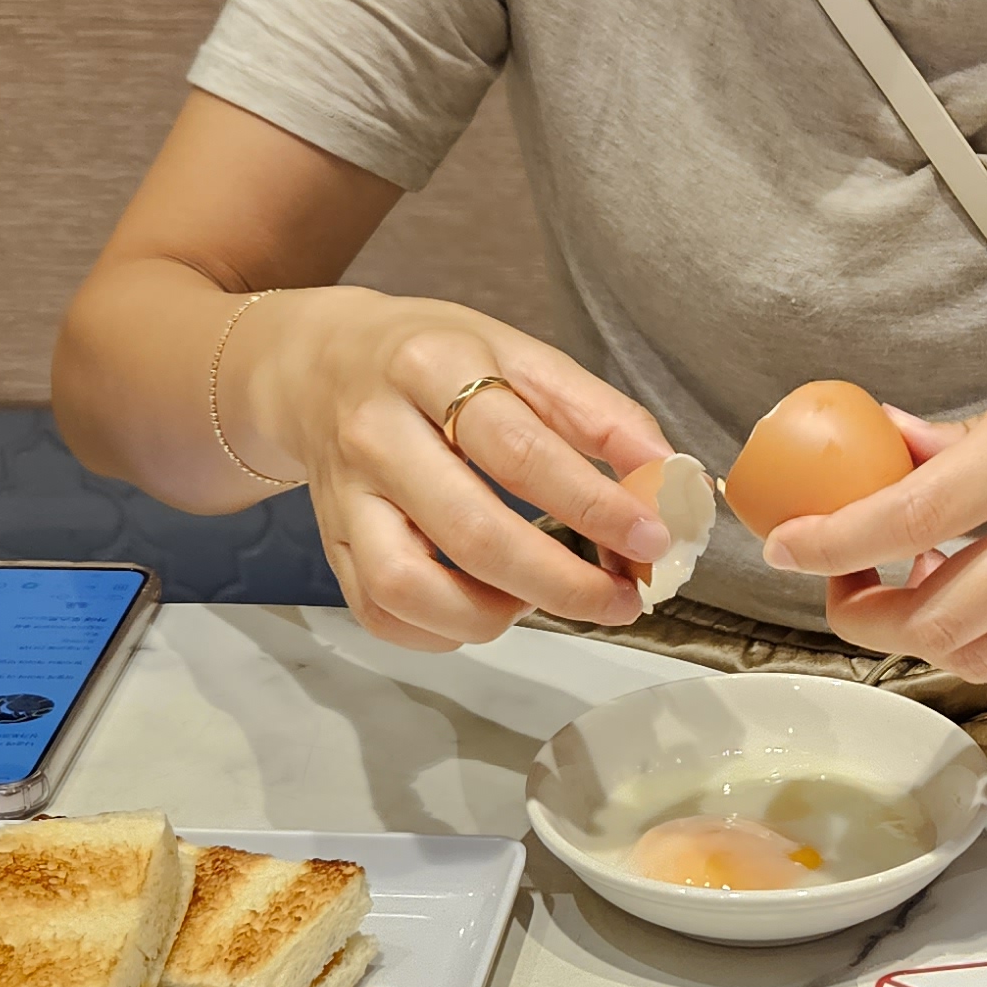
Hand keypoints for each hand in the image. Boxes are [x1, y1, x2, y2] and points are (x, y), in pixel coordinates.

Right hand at [226, 291, 674, 650]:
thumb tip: (668, 476)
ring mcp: (346, 496)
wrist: (318, 364)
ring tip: (541, 600)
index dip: (592, 503)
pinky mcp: (330, 543)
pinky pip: (381, 613)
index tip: (652, 538)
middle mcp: (378, 433)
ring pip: (408, 587)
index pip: (518, 449)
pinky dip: (442, 632)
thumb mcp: (517, 355)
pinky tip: (486, 609)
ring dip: (491, 616)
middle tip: (620, 598)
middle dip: (560, 581)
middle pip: (469, 531)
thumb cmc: (436, 360)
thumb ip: (596, 413)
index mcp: (432, 367)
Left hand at [762, 274, 986, 681]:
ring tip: (909, 594)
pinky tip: (982, 607)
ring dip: (927, 637)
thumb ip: (977, 430)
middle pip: (939, 613)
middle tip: (843, 583)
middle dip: (865, 613)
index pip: (914, 511)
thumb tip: (891, 448)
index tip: (786, 544)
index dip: (834, 541)